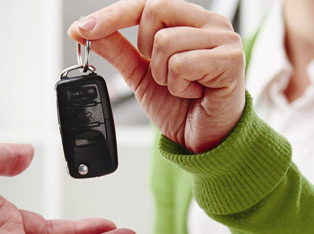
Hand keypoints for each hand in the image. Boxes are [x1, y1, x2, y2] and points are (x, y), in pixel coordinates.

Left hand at [69, 0, 245, 152]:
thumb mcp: (140, 74)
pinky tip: (194, 92)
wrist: (205, 140)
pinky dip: (179, 85)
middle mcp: (210, 23)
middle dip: (146, 48)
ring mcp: (224, 38)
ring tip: (181, 86)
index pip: (146, 3)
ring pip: (167, 41)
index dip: (113, 14)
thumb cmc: (182, 105)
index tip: (82, 29)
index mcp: (190, 20)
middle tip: (160, 72)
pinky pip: (183, 63)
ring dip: (163, 74)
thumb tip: (82, 29)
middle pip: (156, 9)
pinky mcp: (231, 60)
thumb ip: (116, 48)